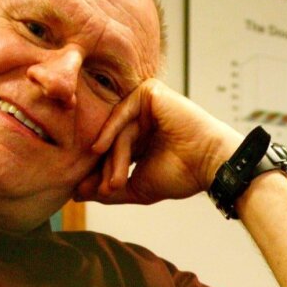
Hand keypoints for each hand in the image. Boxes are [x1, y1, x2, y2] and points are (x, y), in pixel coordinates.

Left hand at [73, 78, 242, 206]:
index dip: (99, 172)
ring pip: (116, 130)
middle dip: (104, 168)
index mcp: (141, 137)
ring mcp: (146, 103)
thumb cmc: (182, 175)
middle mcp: (142, 118)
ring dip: (112, 157)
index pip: (111, 151)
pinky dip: (110, 130)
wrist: (210, 164)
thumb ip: (108, 189)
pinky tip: (99, 149)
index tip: (86, 192)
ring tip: (115, 181)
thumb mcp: (138, 187)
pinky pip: (122, 110)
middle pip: (111, 140)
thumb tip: (76, 194)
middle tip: (105, 190)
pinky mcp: (150, 92)